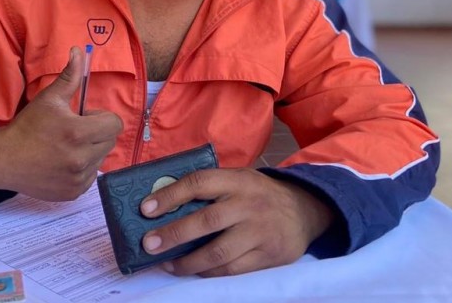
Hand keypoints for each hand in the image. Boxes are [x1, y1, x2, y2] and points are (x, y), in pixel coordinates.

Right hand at [0, 47, 122, 200]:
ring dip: (91, 150)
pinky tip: (63, 162)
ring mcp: (78, 179)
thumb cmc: (27, 127)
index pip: (114, 124)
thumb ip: (69, 76)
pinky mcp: (74, 193)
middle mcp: (81, 159)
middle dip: (97, 132)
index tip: (82, 117)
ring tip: (67, 146)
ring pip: (102, 158)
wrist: (4, 160)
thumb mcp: (49, 99)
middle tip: (73, 131)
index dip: (99, 117)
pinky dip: (83, 168)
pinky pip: (92, 175)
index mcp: (77, 133)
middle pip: (110, 140)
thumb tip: (79, 51)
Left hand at [139, 168, 333, 276]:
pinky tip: (194, 271)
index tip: (146, 208)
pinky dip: (209, 273)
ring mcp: (260, 232)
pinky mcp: (269, 257)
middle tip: (148, 244)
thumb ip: (209, 188)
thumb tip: (163, 201)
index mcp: (237, 180)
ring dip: (187, 262)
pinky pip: (233, 270)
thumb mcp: (238, 179)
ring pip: (218, 253)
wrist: (305, 210)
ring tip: (166, 263)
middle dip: (173, 234)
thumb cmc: (258, 194)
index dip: (170, 196)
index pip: (199, 183)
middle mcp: (248, 205)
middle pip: (206, 221)